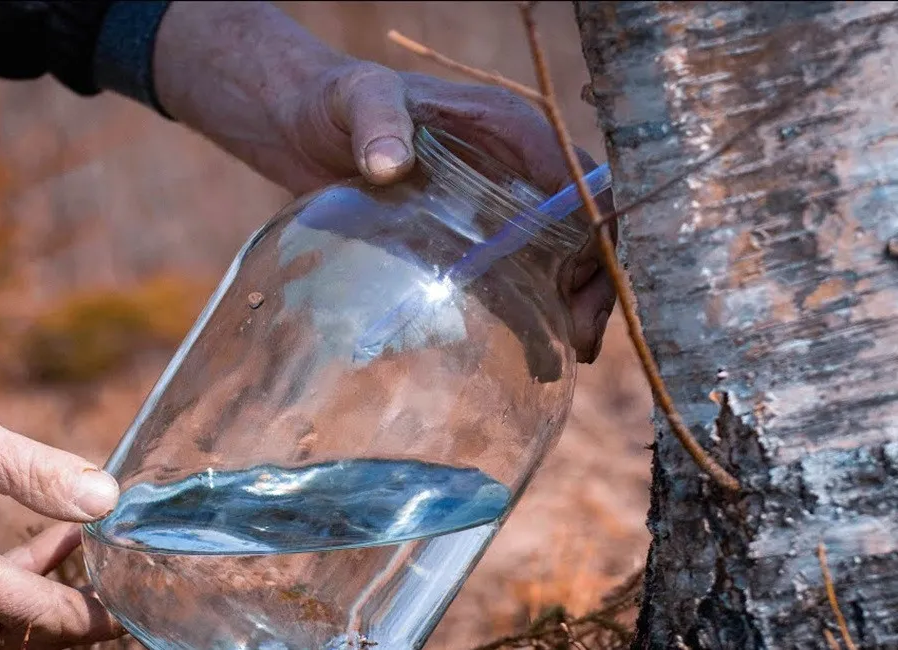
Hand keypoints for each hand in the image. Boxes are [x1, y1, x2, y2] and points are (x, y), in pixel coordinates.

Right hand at [0, 370, 122, 648]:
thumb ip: (36, 471)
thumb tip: (106, 499)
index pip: (42, 617)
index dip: (98, 618)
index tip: (140, 613)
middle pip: (24, 631)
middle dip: (81, 613)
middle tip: (131, 585)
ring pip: (1, 620)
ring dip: (51, 591)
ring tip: (95, 543)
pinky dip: (18, 577)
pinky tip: (52, 536)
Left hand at [273, 65, 617, 361]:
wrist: (304, 123)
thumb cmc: (336, 102)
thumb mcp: (358, 100)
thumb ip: (376, 121)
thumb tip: (388, 165)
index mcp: (508, 127)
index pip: (579, 181)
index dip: (590, 234)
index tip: (574, 287)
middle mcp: (518, 163)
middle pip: (584, 224)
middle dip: (592, 280)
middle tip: (578, 340)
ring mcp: (499, 200)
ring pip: (563, 252)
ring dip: (572, 300)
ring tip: (568, 355)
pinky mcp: (474, 232)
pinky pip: (521, 268)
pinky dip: (536, 305)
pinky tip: (538, 347)